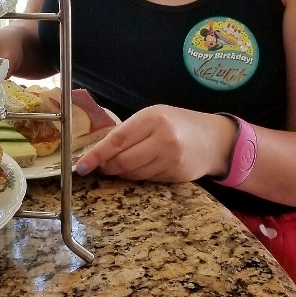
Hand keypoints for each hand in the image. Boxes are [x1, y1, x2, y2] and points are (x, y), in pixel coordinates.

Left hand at [75, 105, 236, 183]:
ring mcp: (171, 160)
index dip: (96, 156)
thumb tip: (98, 151)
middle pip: (123, 162)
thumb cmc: (177, 123)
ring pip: (133, 174)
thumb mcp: (152, 116)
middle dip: (108, 166)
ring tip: (123, 163)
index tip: (81, 166)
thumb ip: (128, 131)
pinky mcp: (176, 176)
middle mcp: (162, 139)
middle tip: (101, 165)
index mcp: (152, 119)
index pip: (116, 141)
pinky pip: (147, 180)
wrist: (213, 139)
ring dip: (122, 173)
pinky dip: (139, 176)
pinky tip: (143, 166)